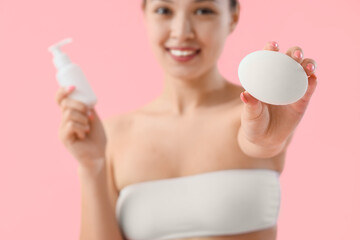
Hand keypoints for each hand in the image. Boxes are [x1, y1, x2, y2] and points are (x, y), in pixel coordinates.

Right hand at [55, 86, 106, 169]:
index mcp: (69, 115)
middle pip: (65, 104)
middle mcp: (63, 121)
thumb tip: (86, 97)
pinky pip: (71, 125)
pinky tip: (84, 134)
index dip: (63, 91)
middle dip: (79, 105)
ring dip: (83, 118)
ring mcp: (62, 129)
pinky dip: (81, 127)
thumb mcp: (94, 119)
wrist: (98, 155)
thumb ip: (89, 109)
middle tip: (89, 113)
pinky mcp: (64, 138)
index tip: (73, 86)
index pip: (60, 100)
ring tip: (88, 127)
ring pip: (69, 114)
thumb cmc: (97, 138)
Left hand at [237, 41, 317, 157]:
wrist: (265, 139)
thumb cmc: (253, 123)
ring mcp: (293, 87)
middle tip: (295, 55)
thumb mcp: (249, 115)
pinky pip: (310, 87)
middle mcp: (280, 77)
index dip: (271, 48)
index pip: (268, 58)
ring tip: (307, 67)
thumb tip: (245, 95)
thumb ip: (249, 105)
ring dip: (308, 63)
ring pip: (304, 68)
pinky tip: (312, 78)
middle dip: (295, 52)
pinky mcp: (303, 98)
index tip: (273, 45)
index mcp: (264, 77)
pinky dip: (312, 81)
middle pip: (290, 58)